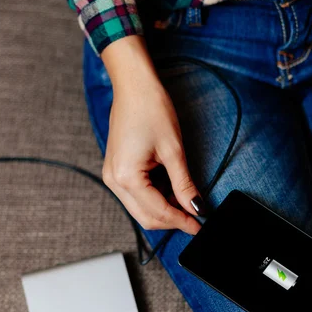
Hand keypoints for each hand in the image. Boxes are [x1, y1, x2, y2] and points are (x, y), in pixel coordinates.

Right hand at [100, 36, 203, 234]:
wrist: (134, 86)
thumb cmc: (151, 109)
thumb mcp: (174, 151)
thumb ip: (184, 185)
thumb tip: (196, 208)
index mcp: (126, 177)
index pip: (157, 212)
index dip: (181, 221)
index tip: (199, 225)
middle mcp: (114, 180)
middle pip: (146, 217)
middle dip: (172, 220)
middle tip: (196, 217)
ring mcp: (112, 176)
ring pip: (141, 208)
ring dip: (164, 209)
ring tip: (186, 199)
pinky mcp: (116, 170)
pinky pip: (136, 195)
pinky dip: (155, 197)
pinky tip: (171, 189)